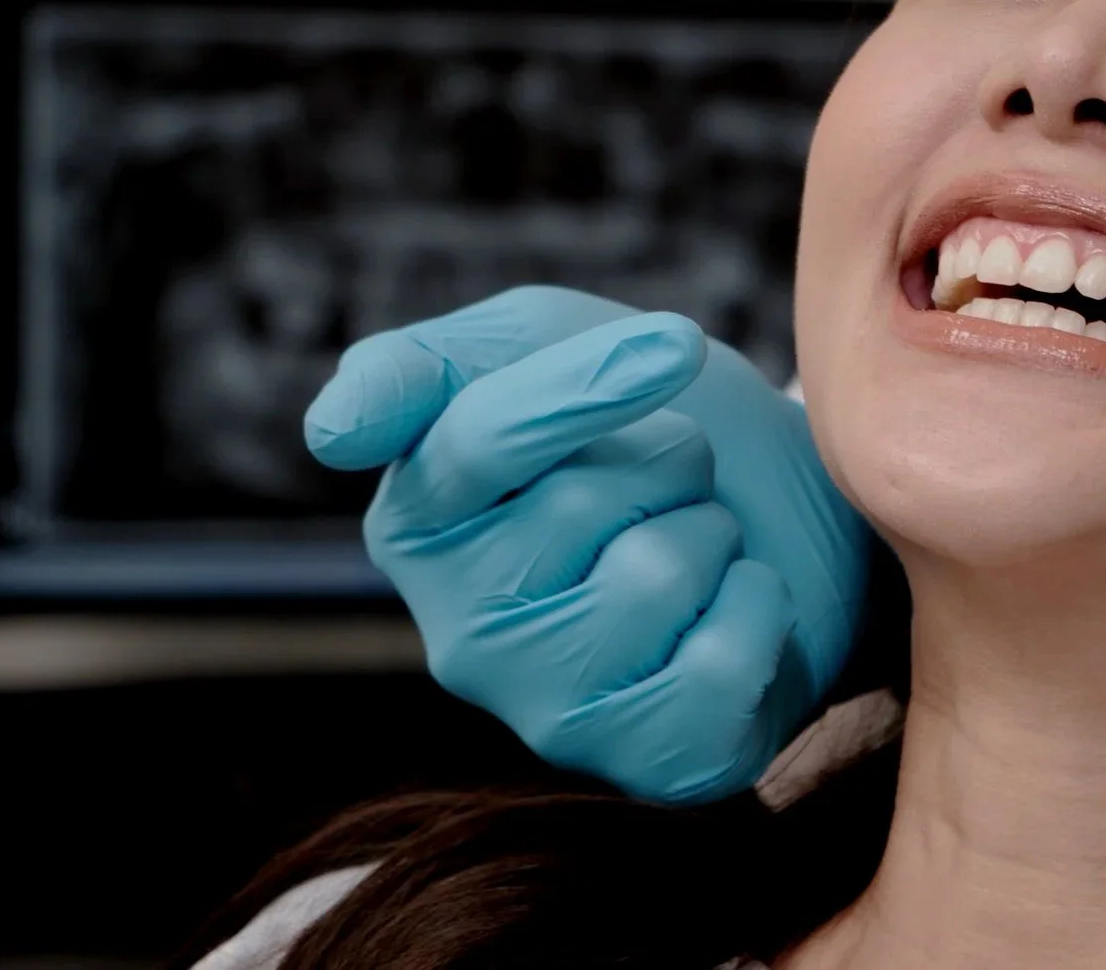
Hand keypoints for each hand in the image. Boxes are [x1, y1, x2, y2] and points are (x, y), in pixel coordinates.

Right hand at [304, 286, 869, 802]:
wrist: (773, 510)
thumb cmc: (633, 421)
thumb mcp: (530, 344)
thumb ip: (418, 367)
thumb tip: (333, 434)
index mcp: (416, 522)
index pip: (476, 442)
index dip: (586, 385)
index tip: (676, 343)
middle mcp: (460, 634)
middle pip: (586, 502)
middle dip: (666, 460)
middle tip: (664, 480)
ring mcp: (548, 710)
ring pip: (661, 573)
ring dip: (712, 530)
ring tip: (695, 541)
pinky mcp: (646, 761)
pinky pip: (720, 665)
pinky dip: (758, 608)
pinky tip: (733, 608)